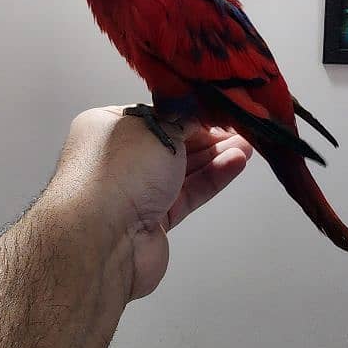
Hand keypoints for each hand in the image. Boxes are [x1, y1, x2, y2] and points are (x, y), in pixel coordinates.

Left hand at [51, 107, 251, 300]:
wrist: (101, 240)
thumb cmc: (116, 175)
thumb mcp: (155, 128)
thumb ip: (180, 120)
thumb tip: (195, 113)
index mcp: (108, 128)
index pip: (155, 114)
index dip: (188, 111)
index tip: (216, 108)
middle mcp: (119, 159)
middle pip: (171, 142)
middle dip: (207, 135)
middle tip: (239, 127)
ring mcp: (136, 191)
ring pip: (183, 169)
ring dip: (215, 156)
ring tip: (246, 145)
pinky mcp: (153, 220)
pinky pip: (188, 193)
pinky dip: (212, 178)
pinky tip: (235, 163)